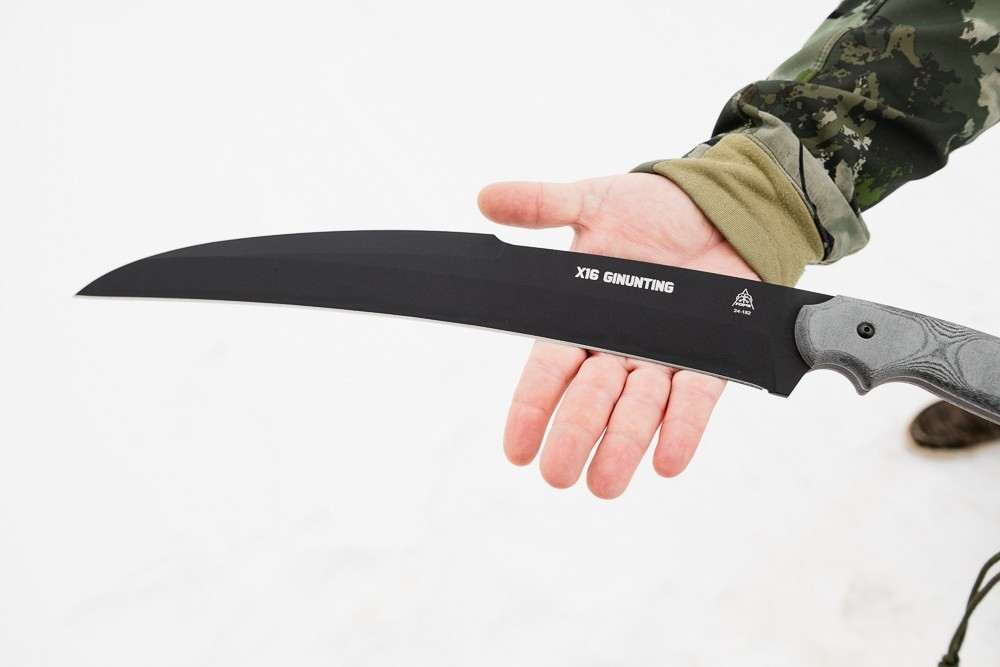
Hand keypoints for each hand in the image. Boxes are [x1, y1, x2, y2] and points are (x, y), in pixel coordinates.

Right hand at [478, 173, 758, 497]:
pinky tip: (667, 461)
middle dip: (573, 436)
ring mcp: (663, 356)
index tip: (516, 449)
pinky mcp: (710, 357)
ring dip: (622, 446)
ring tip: (604, 484)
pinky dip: (682, 429)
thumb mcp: (592, 201)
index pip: (548, 371)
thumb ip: (542, 205)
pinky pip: (693, 399)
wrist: (719, 206)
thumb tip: (486, 197)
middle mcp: (618, 346)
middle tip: (558, 474)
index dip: (531, 408)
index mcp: (582, 317)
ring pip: (638, 410)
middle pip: (590, 399)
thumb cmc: (652, 208)